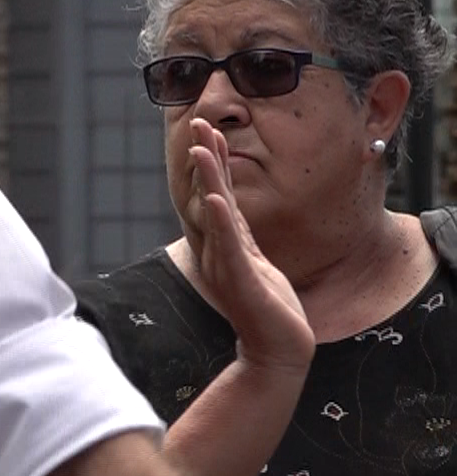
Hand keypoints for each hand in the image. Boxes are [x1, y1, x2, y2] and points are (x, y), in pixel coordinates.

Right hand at [179, 118, 312, 370]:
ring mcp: (229, 264)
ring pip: (217, 214)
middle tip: (198, 123)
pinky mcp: (241, 280)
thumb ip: (243, 240)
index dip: (214, 162)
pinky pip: (230, 246)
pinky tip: (216, 199)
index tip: (209, 130)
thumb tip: (232, 215)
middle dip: (207, 157)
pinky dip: (221, 221)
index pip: (219, 194)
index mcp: (229, 243)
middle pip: (212, 194)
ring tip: (203, 149)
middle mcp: (222, 249)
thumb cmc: (271, 312)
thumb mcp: (258, 266)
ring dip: (209, 179)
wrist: (277, 352)